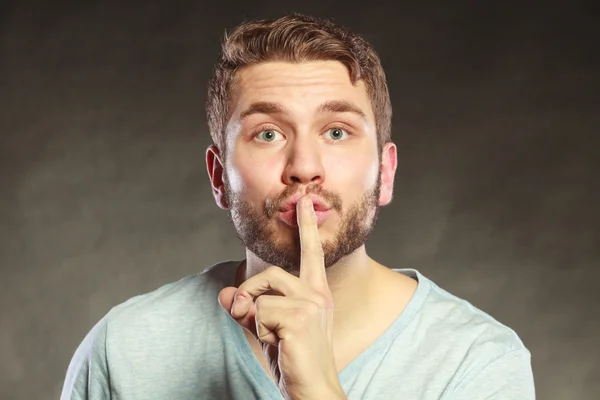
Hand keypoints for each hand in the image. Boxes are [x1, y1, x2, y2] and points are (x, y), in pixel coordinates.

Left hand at [218, 195, 345, 399]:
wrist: (312, 391)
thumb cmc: (294, 360)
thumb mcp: (268, 328)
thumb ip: (248, 307)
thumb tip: (226, 293)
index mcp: (317, 293)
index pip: (311, 253)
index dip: (306, 227)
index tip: (304, 202)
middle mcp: (318, 295)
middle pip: (269, 274)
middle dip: (250, 294)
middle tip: (249, 317)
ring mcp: (311, 306)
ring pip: (260, 294)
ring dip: (254, 317)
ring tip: (272, 338)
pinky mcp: (299, 319)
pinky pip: (258, 312)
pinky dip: (257, 330)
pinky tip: (277, 345)